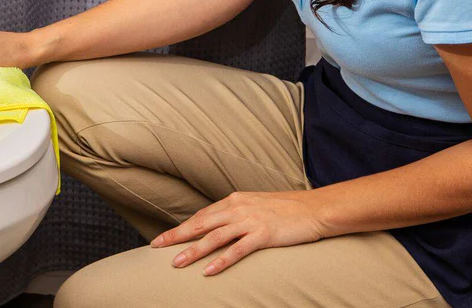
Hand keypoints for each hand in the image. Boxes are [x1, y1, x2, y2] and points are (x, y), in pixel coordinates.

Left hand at [149, 190, 327, 275]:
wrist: (315, 209)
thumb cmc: (287, 209)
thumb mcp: (256, 205)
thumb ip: (237, 213)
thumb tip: (220, 225)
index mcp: (234, 200)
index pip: (202, 216)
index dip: (183, 227)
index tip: (166, 237)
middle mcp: (238, 208)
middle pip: (201, 224)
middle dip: (176, 236)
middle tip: (156, 246)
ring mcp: (250, 221)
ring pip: (214, 237)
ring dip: (193, 251)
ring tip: (177, 264)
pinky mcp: (263, 235)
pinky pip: (238, 250)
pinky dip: (221, 261)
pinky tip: (208, 271)